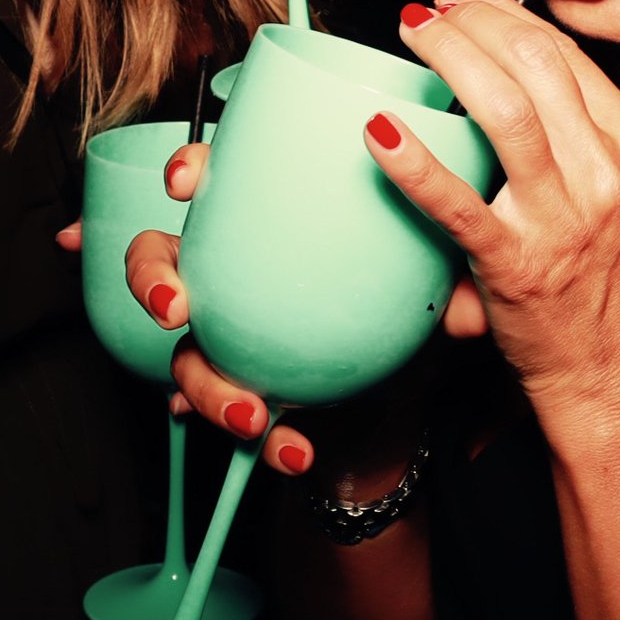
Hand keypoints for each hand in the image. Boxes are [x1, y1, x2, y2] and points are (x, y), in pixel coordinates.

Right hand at [122, 142, 489, 477]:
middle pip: (161, 261)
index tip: (186, 182)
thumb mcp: (430, 278)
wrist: (407, 399)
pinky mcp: (240, 390)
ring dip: (205, 384)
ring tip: (249, 411)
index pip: (213, 180)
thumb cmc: (406, 313)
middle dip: (151, 278)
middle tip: (175, 306)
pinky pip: (231, 417)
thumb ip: (445, 269)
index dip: (186, 170)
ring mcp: (228, 336)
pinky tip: (292, 449)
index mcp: (270, 225)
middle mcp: (234, 276)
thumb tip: (468, 302)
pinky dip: (261, 440)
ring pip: (183, 353)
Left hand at [364, 0, 619, 446]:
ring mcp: (565, 217)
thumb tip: (492, 88)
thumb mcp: (618, 198)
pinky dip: (414, 160)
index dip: (506, 11)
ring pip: (506, 106)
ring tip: (410, 34)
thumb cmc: (606, 289)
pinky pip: (457, 201)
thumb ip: (574, 144)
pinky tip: (379, 131)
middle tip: (427, 6)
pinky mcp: (518, 264)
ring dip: (450, 56)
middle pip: (536, 60)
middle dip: (474, 18)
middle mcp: (606, 172)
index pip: (565, 52)